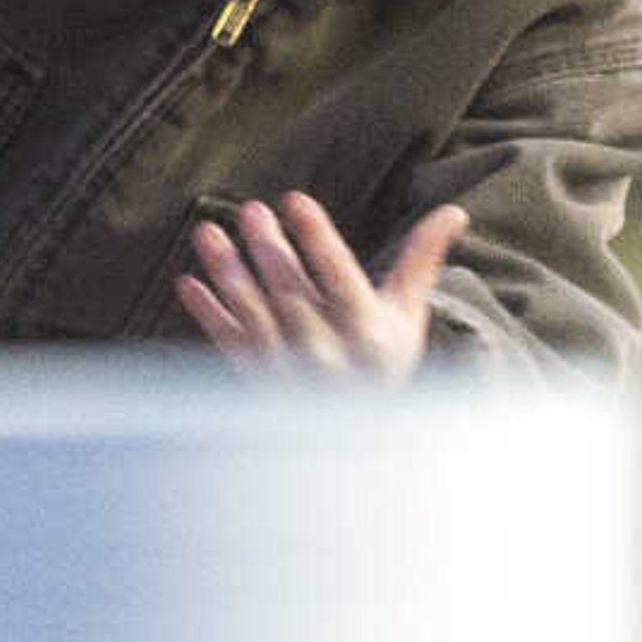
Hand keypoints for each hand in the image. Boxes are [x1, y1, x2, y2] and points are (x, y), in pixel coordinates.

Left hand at [176, 194, 469, 381]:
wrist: (354, 439)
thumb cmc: (382, 363)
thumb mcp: (406, 317)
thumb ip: (420, 262)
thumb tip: (454, 212)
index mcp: (367, 335)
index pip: (340, 278)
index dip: (317, 239)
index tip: (296, 201)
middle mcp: (327, 356)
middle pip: (291, 294)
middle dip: (270, 250)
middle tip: (253, 209)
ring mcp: (287, 371)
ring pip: (252, 315)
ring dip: (228, 273)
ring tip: (208, 230)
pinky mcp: (256, 381)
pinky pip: (228, 343)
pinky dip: (208, 314)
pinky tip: (187, 282)